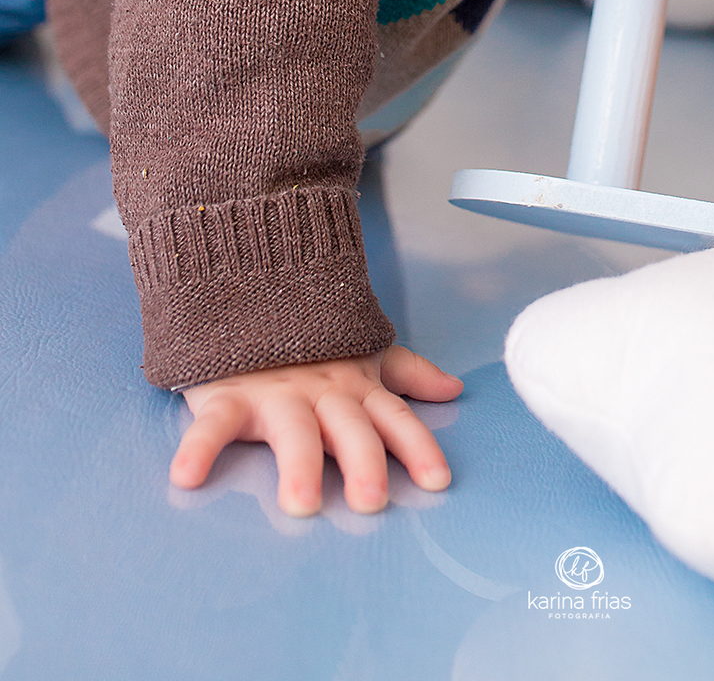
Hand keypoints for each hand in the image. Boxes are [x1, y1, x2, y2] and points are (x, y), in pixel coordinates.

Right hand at [171, 345, 462, 516]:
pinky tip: (187, 477)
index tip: (438, 482)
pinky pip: (212, 423)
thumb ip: (406, 373)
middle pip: (349, 428)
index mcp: (355, 385)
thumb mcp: (362, 351)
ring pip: (292, 429)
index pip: (394, 418)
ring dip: (298, 463)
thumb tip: (453, 389)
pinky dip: (199, 449)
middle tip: (371, 501)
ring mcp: (275, 392)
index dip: (418, 447)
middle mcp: (321, 392)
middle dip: (362, 462)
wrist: (248, 283)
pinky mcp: (227, 393)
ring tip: (301, 503)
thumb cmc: (310, 335)